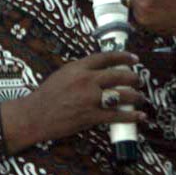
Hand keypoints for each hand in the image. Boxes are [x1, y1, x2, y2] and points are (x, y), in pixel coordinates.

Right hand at [1, 51, 145, 153]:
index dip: (124, 57)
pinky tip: (140, 116)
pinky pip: (116, 116)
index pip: (107, 57)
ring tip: (141, 98)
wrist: (34, 115)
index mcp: (79, 67)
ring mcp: (89, 99)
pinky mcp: (90, 117)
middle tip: (139, 81)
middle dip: (134, 78)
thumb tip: (102, 68)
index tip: (135, 59)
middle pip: (118, 76)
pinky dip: (131, 116)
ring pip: (121, 95)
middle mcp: (86, 81)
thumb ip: (82, 69)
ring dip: (136, 97)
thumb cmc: (47, 94)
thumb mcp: (64, 73)